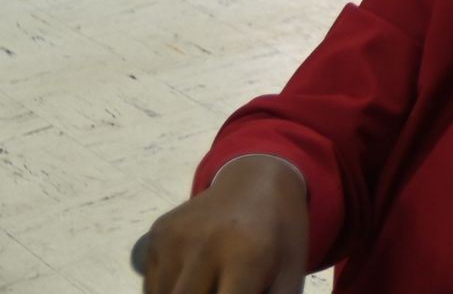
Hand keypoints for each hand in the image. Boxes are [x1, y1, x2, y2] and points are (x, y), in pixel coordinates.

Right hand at [140, 156, 307, 293]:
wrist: (258, 179)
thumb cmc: (280, 237)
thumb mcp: (288, 276)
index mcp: (247, 255)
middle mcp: (205, 244)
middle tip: (225, 290)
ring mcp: (175, 239)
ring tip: (215, 284)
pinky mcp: (156, 236)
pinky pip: (154, 288)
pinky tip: (197, 279)